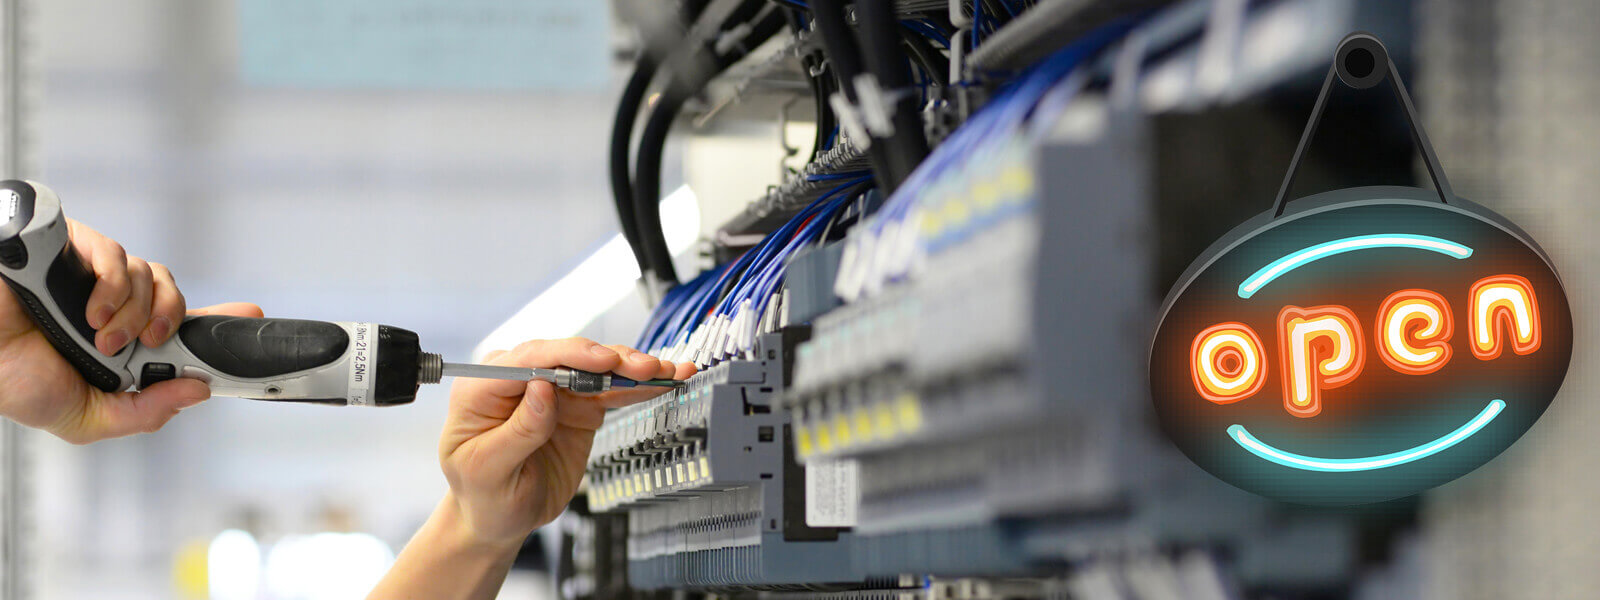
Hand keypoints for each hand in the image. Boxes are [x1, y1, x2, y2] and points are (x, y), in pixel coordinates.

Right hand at [0, 219, 262, 443]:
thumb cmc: (13, 379)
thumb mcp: (84, 418)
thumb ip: (141, 413)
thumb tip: (195, 393)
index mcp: (121, 345)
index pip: (182, 328)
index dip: (219, 322)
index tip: (251, 317)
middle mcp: (115, 308)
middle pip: (176, 297)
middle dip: (174, 320)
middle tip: (151, 340)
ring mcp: (95, 277)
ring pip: (154, 276)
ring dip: (135, 312)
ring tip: (102, 334)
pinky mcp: (75, 249)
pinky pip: (120, 258)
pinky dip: (113, 288)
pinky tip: (90, 312)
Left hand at [439, 338, 696, 549]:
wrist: (501, 517)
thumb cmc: (482, 495)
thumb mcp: (488, 470)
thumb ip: (517, 431)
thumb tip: (542, 389)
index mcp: (484, 388)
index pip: (528, 360)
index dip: (568, 355)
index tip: (603, 362)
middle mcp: (520, 380)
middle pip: (568, 358)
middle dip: (610, 360)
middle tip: (645, 369)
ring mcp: (554, 390)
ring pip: (596, 370)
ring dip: (632, 369)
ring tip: (666, 372)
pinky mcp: (579, 405)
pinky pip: (611, 391)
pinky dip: (638, 387)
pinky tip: (665, 380)